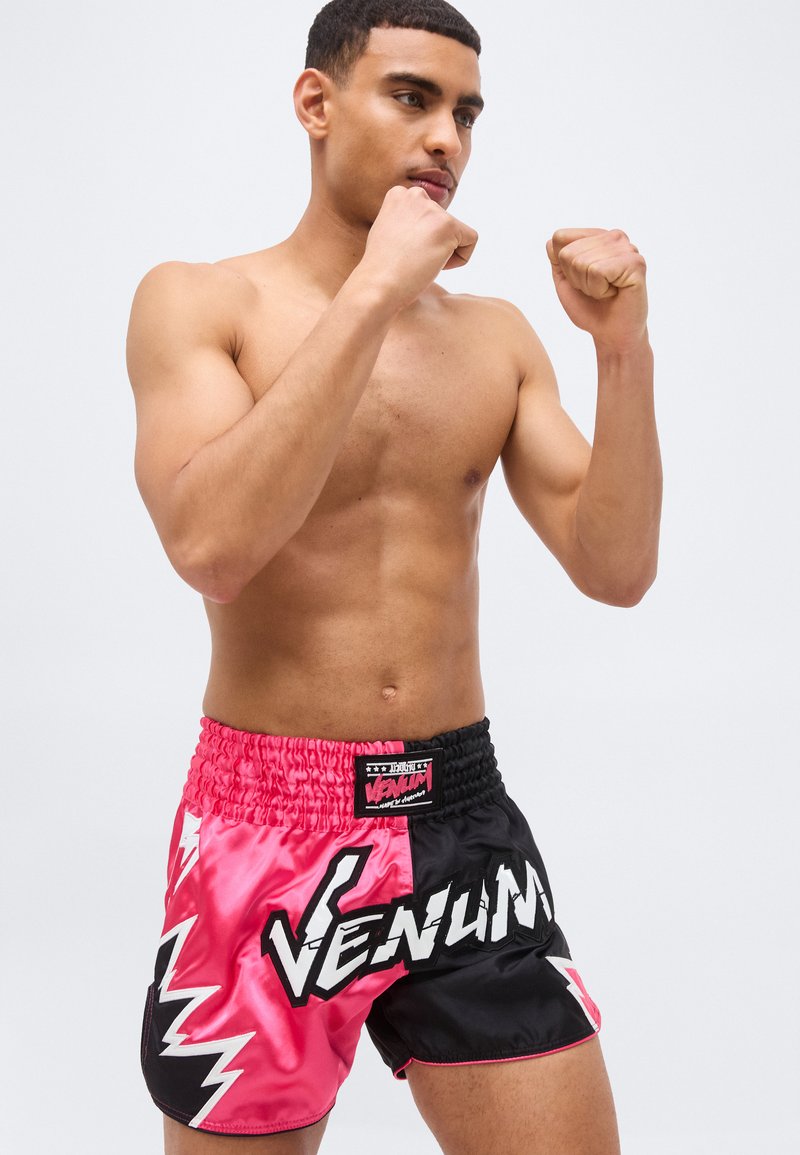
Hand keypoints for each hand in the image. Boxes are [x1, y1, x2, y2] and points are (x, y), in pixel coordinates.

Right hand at [358, 186, 478, 311]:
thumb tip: (423, 227)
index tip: (404, 252)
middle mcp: (415, 195)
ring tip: (420, 263)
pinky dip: (459, 260)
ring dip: (444, 254)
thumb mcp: (387, 231)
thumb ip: (406, 221)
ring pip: (457, 234)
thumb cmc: (381, 269)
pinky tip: (436, 265)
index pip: (428, 215)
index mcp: (399, 194)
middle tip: (412, 260)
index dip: (420, 240)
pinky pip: (471, 241)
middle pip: (443, 223)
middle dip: (434, 245)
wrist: (378, 285)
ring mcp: (432, 210)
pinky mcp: (448, 226)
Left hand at [546, 228, 648, 353]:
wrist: (611, 334)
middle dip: (576, 279)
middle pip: (569, 253)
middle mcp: (615, 237)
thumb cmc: (590, 307)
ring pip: (582, 262)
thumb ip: (557, 257)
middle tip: (596, 290)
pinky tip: (614, 293)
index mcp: (598, 236)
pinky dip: (599, 290)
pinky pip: (598, 271)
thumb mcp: (565, 280)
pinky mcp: (635, 263)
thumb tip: (552, 240)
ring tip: (605, 292)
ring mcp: (627, 248)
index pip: (560, 238)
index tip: (583, 280)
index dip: (564, 267)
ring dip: (589, 287)